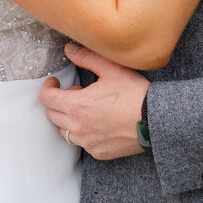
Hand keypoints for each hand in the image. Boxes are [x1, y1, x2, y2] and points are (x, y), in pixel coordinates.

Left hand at [40, 43, 149, 159]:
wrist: (155, 121)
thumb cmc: (134, 93)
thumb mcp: (111, 69)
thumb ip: (86, 57)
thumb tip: (69, 49)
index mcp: (77, 105)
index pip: (46, 99)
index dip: (48, 87)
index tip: (55, 82)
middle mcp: (78, 127)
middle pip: (52, 115)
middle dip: (59, 101)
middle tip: (77, 91)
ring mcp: (87, 142)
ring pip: (65, 131)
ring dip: (69, 118)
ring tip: (87, 108)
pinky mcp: (98, 152)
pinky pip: (82, 143)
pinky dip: (84, 132)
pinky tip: (99, 122)